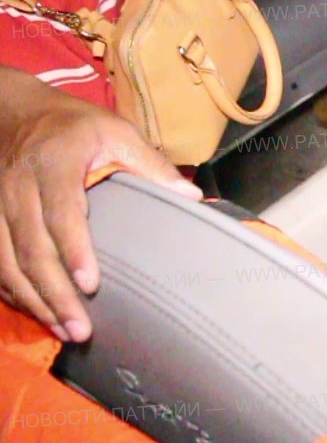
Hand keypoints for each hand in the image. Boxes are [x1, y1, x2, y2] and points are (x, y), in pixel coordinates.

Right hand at [0, 72, 201, 340]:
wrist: (14, 110)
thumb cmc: (74, 126)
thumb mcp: (116, 131)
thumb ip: (151, 165)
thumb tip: (191, 198)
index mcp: (55, 162)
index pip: (60, 211)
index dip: (74, 249)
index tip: (91, 284)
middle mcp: (18, 185)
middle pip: (31, 246)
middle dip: (54, 293)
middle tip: (80, 330)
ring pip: (7, 260)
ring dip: (33, 301)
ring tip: (64, 331)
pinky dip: (13, 291)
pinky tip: (37, 314)